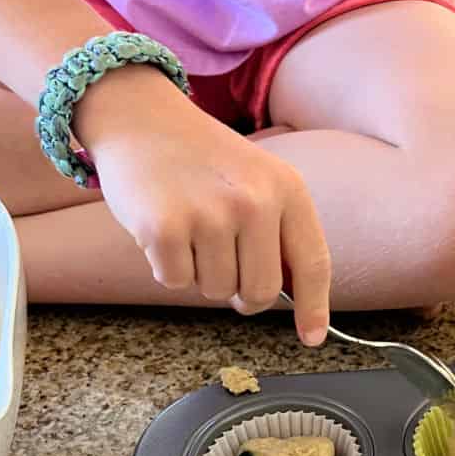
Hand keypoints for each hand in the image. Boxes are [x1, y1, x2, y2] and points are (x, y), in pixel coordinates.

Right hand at [75, 67, 330, 342]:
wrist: (140, 117)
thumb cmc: (202, 159)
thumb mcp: (257, 179)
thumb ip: (278, 231)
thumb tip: (294, 297)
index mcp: (286, 188)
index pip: (313, 263)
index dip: (314, 307)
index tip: (312, 337)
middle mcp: (254, 201)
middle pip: (261, 292)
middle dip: (241, 292)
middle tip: (221, 259)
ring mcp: (209, 214)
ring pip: (216, 290)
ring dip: (199, 272)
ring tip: (189, 226)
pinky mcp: (165, 227)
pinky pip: (174, 282)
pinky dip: (165, 265)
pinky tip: (163, 226)